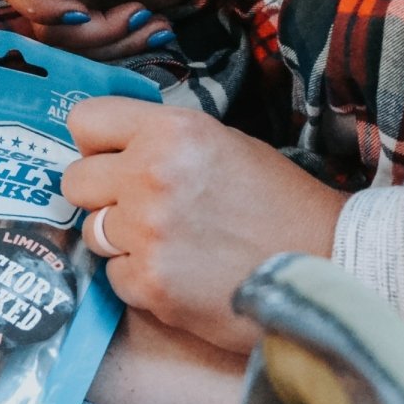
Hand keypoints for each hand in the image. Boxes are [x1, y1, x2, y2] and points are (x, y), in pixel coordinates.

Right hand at [0, 0, 226, 60]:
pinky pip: (94, 47)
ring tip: (150, 18)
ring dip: (113, 40)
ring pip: (68, 42)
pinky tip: (154, 27)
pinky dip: (125, 44)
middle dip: (88, 30)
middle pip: (41, 22)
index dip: (35, 5)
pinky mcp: (93, 19)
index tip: (79, 11)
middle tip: (133, 13)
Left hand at [64, 97, 347, 353]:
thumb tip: (108, 149)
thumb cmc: (278, 203)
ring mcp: (146, 233)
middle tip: (138, 206)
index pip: (84, 119)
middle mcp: (151, 175)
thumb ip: (161, 141)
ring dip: (121, 239)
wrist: (330, 265)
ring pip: (91, 231)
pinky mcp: (149, 284)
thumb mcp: (223, 144)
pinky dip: (140, 278)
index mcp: (172, 131)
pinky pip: (113, 276)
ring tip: (169, 242)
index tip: (110, 157)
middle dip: (100, 195)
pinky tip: (181, 274)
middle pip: (74, 181)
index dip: (95, 143)